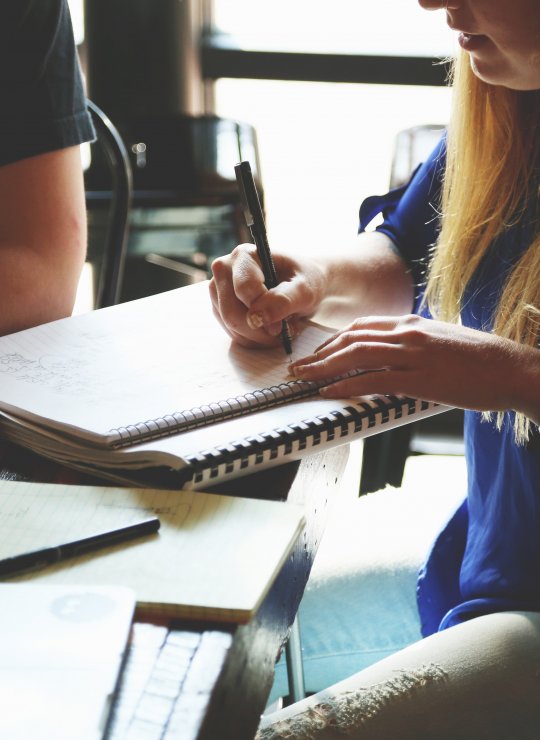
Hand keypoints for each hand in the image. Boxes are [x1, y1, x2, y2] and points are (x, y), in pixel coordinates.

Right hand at [209, 244, 326, 347]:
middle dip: (260, 330)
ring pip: (231, 326)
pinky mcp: (220, 308)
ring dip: (259, 336)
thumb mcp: (305, 289)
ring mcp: (219, 290)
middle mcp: (225, 269)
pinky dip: (254, 339)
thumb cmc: (304, 280)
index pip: (244, 290)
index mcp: (244, 256)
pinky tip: (269, 330)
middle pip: (231, 312)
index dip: (263, 312)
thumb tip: (257, 317)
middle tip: (284, 331)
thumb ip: (283, 300)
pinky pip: (233, 333)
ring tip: (281, 328)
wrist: (302, 284)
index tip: (282, 325)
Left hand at [290, 314, 537, 414]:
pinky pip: (374, 380)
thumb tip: (393, 355)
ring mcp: (413, 354)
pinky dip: (346, 385)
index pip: (361, 326)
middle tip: (298, 367)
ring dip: (323, 368)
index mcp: (412, 323)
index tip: (317, 354)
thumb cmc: (479, 359)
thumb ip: (414, 344)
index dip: (333, 340)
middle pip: (351, 338)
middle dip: (319, 353)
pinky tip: (329, 392)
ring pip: (356, 355)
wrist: (511, 367)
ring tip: (303, 379)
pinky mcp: (420, 378)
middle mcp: (408, 333)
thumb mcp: (441, 341)